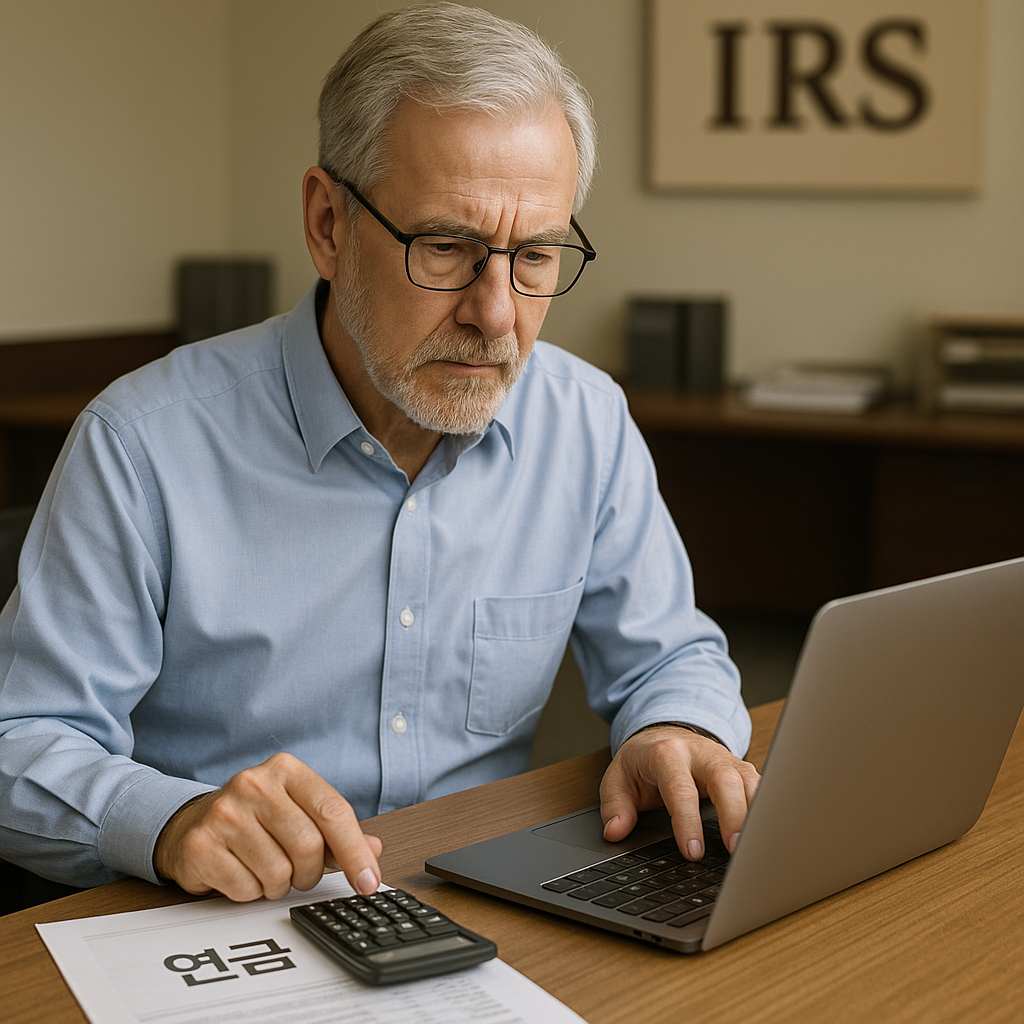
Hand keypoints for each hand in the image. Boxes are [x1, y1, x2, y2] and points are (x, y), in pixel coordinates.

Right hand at [154, 752, 383, 900]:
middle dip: (309, 873)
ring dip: (278, 885)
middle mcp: (254, 783)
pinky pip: (246, 889)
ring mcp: (225, 812)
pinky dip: (250, 893)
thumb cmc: (257, 820)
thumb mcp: (299, 813)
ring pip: (278, 873)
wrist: (193, 824)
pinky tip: (242, 873)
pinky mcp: (201, 844)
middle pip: (308, 846)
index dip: (355, 852)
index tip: (368, 883)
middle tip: (299, 872)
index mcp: (286, 769)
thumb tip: (374, 850)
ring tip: (266, 869)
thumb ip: (337, 832)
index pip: (333, 811)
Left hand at [599, 725, 759, 858]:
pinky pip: (762, 787)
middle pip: (724, 778)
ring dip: (757, 814)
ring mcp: (726, 760)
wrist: (665, 733)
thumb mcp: (618, 778)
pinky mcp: (742, 770)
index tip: (692, 853)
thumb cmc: (643, 761)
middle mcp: (701, 753)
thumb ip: (615, 805)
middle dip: (734, 814)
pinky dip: (768, 810)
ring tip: (760, 848)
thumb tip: (615, 831)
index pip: (680, 788)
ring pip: (750, 780)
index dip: (687, 821)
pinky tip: (771, 836)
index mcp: (667, 754)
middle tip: (737, 850)